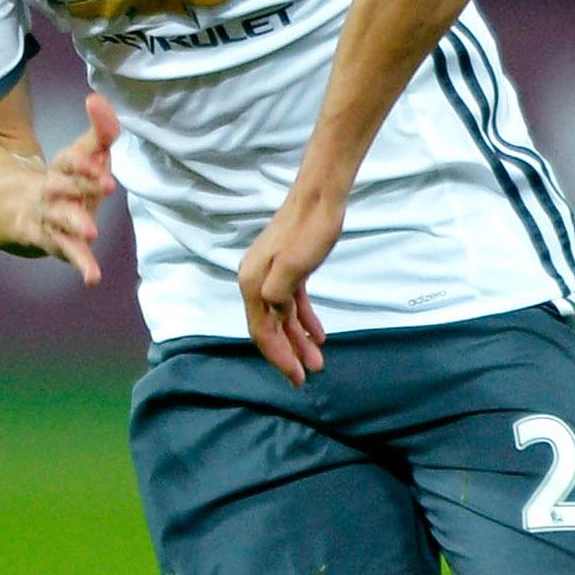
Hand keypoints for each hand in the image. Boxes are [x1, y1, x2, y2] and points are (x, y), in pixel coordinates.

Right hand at [34, 94, 119, 285]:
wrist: (15, 212)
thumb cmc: (65, 181)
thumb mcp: (81, 155)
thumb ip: (99, 130)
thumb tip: (97, 99)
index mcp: (60, 169)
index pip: (68, 161)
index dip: (80, 160)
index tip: (95, 157)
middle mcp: (52, 193)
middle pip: (63, 186)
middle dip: (82, 184)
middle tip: (107, 184)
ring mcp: (49, 219)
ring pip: (61, 220)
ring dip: (76, 224)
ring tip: (92, 233)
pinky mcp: (52, 242)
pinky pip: (66, 253)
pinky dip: (81, 264)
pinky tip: (93, 278)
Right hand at [238, 194, 335, 385]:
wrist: (321, 195)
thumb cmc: (310, 231)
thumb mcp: (294, 267)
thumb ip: (279, 296)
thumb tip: (275, 317)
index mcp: (253, 283)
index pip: (262, 331)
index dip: (278, 357)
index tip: (297, 378)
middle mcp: (256, 280)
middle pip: (270, 327)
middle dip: (288, 354)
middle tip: (306, 378)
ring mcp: (272, 273)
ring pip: (282, 316)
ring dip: (298, 339)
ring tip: (317, 361)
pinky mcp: (288, 267)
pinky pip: (292, 302)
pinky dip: (303, 319)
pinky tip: (318, 334)